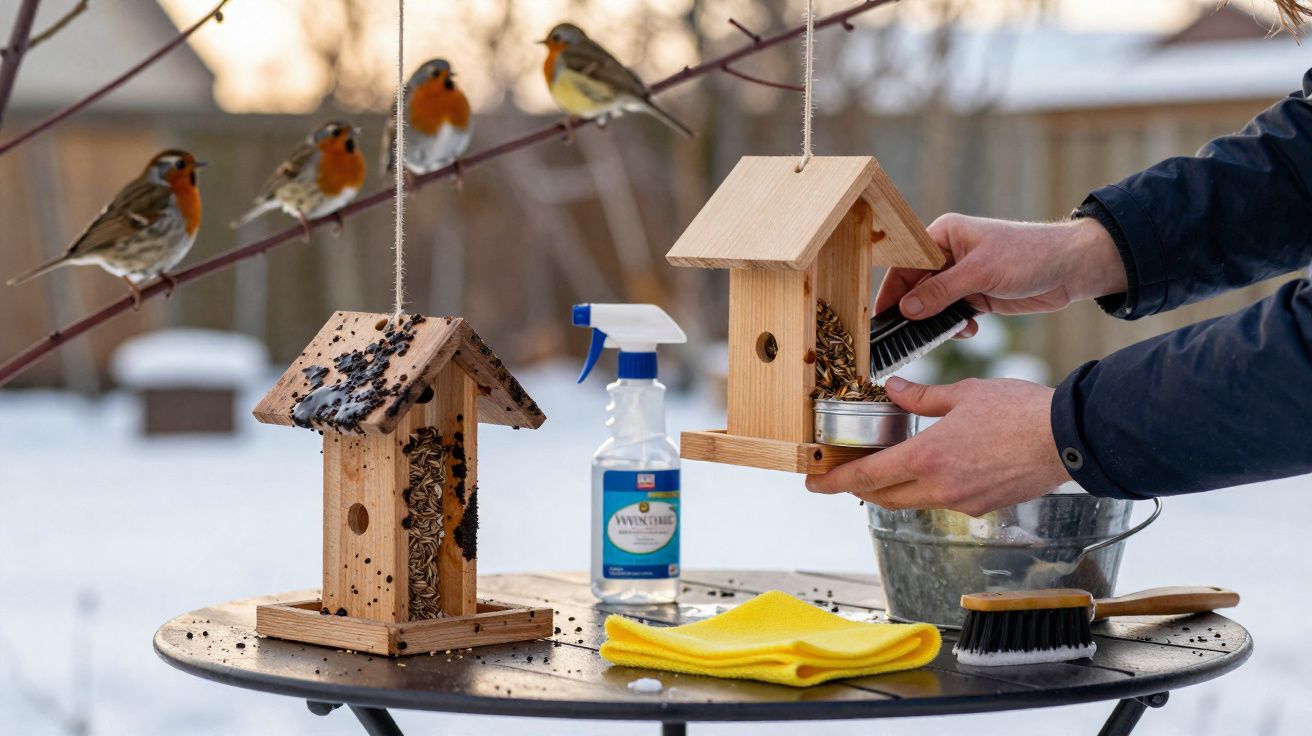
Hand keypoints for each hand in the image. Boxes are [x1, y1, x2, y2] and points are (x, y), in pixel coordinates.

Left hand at [805, 376, 1071, 516]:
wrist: (1068, 439)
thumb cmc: (1019, 412)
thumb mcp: (963, 394)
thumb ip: (922, 396)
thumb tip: (895, 391)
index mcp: (927, 458)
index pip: (866, 478)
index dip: (834, 481)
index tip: (813, 482)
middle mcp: (939, 488)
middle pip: (883, 497)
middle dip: (858, 488)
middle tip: (840, 475)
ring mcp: (961, 501)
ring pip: (912, 501)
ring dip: (893, 488)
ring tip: (884, 467)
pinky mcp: (982, 507)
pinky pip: (942, 501)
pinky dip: (927, 488)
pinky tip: (934, 468)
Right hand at [876, 215, 1126, 334]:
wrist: (1072, 268)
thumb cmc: (1029, 255)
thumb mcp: (980, 273)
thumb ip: (941, 292)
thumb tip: (906, 309)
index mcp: (944, 236)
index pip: (905, 264)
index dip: (891, 291)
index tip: (879, 317)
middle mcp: (949, 254)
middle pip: (916, 287)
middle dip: (912, 312)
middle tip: (903, 337)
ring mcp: (963, 276)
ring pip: (933, 304)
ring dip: (935, 322)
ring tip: (940, 335)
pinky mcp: (977, 295)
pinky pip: (953, 314)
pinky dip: (955, 326)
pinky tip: (968, 330)